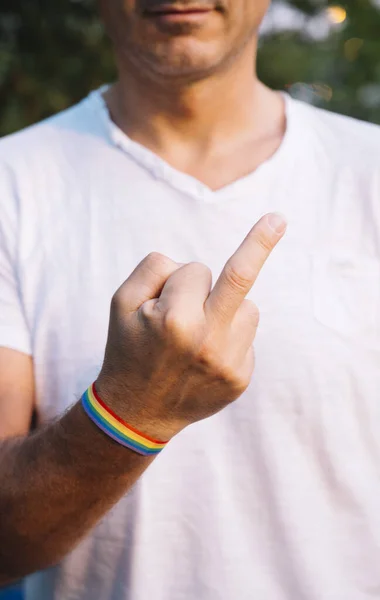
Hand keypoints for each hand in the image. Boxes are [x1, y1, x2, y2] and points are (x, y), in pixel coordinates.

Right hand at [96, 213, 286, 440]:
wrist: (136, 412)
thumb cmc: (128, 348)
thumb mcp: (121, 302)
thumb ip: (154, 268)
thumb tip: (198, 268)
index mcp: (175, 320)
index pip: (196, 270)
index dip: (179, 280)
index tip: (164, 301)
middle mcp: (208, 342)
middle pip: (240, 277)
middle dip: (260, 243)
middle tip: (279, 218)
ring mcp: (229, 363)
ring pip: (248, 307)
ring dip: (226, 309)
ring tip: (197, 336)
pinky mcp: (241, 379)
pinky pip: (248, 336)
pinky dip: (230, 336)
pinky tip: (206, 356)